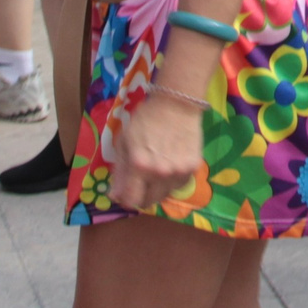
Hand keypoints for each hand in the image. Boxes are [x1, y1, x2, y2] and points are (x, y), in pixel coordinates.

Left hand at [109, 83, 207, 210]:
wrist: (176, 105)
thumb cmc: (145, 121)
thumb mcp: (124, 142)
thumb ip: (119, 172)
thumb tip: (115, 197)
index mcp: (139, 166)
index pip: (131, 201)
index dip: (125, 199)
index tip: (125, 191)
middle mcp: (160, 173)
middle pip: (148, 202)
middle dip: (141, 194)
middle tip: (141, 180)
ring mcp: (179, 172)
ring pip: (165, 195)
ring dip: (158, 188)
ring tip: (157, 169)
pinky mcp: (193, 168)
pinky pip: (179, 185)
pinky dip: (172, 180)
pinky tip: (170, 164)